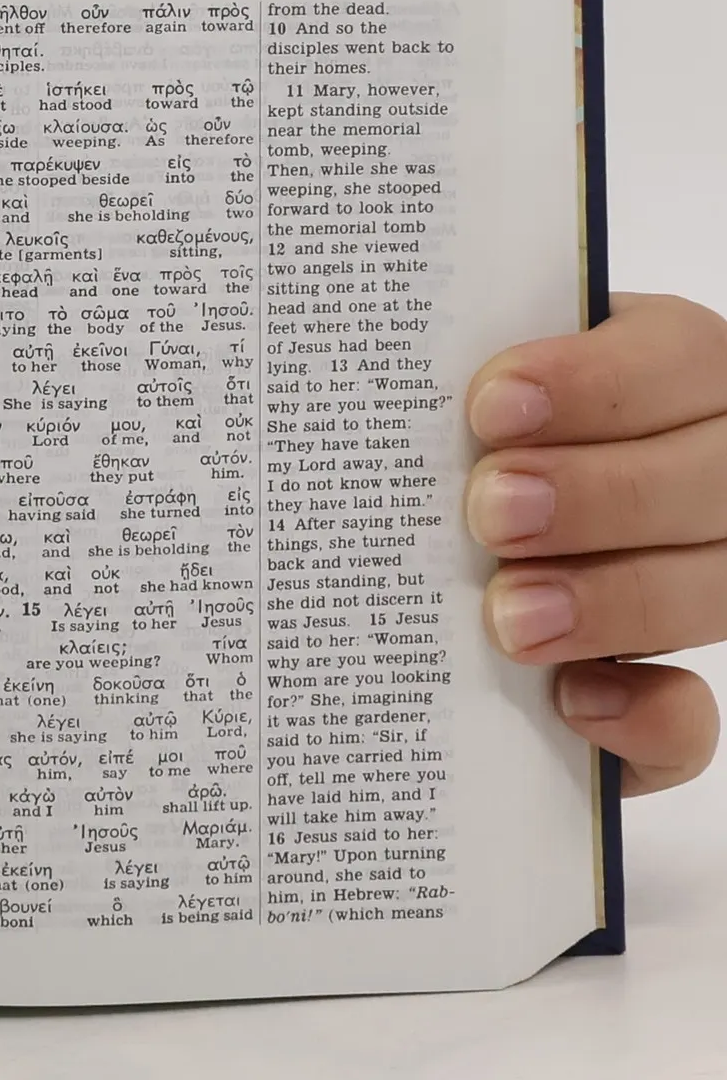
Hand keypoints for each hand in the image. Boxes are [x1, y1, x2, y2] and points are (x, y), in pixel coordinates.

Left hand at [466, 293, 726, 793]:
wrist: (447, 561)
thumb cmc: (460, 446)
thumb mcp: (480, 400)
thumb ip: (474, 393)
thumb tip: (385, 386)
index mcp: (671, 375)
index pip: (672, 360)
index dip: (592, 384)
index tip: (490, 408)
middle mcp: (709, 477)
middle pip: (707, 479)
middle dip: (596, 495)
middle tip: (492, 511)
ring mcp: (699, 583)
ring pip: (711, 591)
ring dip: (609, 601)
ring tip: (507, 613)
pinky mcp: (665, 689)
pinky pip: (688, 718)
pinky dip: (643, 715)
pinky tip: (571, 698)